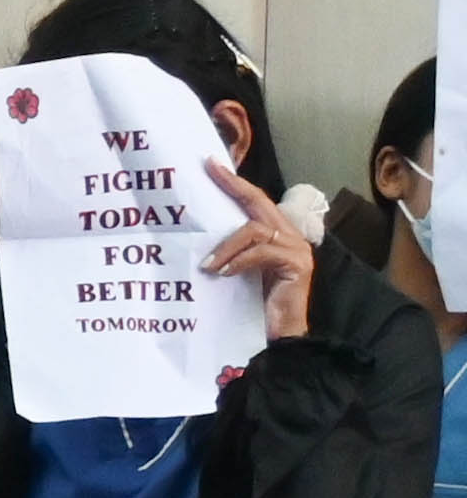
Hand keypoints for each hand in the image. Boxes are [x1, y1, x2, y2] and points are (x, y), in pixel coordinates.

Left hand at [203, 158, 317, 342]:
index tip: (211, 164)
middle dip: (233, 186)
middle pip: (260, 202)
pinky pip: (262, 252)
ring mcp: (296, 249)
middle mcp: (289, 235)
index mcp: (276, 234)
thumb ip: (231, 250)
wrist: (280, 334)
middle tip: (209, 172)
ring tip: (207, 264)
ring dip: (226, 246)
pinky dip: (239, 261)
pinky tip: (222, 274)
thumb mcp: (237, 270)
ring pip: (255, 230)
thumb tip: (198, 234)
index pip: (254, 201)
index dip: (234, 182)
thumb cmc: (255, 304)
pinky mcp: (297, 265)